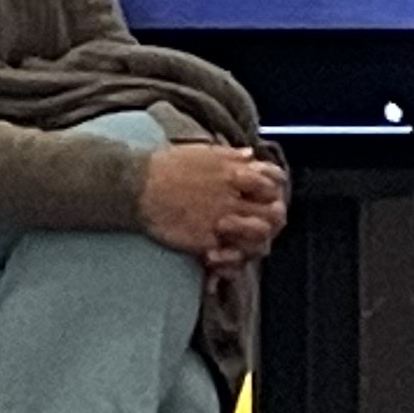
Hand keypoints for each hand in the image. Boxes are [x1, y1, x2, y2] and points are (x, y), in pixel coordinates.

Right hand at [139, 141, 288, 267]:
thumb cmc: (167, 166)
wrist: (137, 186)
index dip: (275, 189)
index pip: (274, 182)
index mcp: (234, 173)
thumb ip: (231, 156)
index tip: (269, 195)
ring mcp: (221, 220)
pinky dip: (232, 260)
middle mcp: (233, 197)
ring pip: (259, 236)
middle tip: (263, 223)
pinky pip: (232, 256)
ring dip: (256, 240)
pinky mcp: (206, 241)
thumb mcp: (204, 152)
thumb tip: (250, 155)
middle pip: (273, 213)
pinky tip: (222, 258)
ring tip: (244, 243)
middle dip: (273, 219)